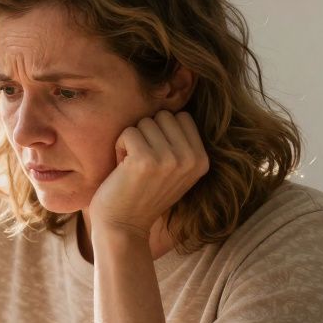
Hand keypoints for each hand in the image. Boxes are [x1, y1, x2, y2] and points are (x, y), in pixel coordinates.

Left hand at [89, 110, 208, 237]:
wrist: (123, 227)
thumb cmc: (141, 193)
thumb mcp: (174, 169)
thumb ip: (181, 142)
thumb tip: (180, 95)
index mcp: (203, 159)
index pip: (181, 117)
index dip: (161, 134)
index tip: (155, 160)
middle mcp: (191, 158)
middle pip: (163, 116)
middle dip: (146, 136)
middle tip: (141, 165)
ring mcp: (170, 159)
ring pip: (144, 122)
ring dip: (131, 142)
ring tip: (132, 168)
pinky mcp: (146, 160)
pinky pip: (128, 132)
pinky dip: (119, 148)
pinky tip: (122, 170)